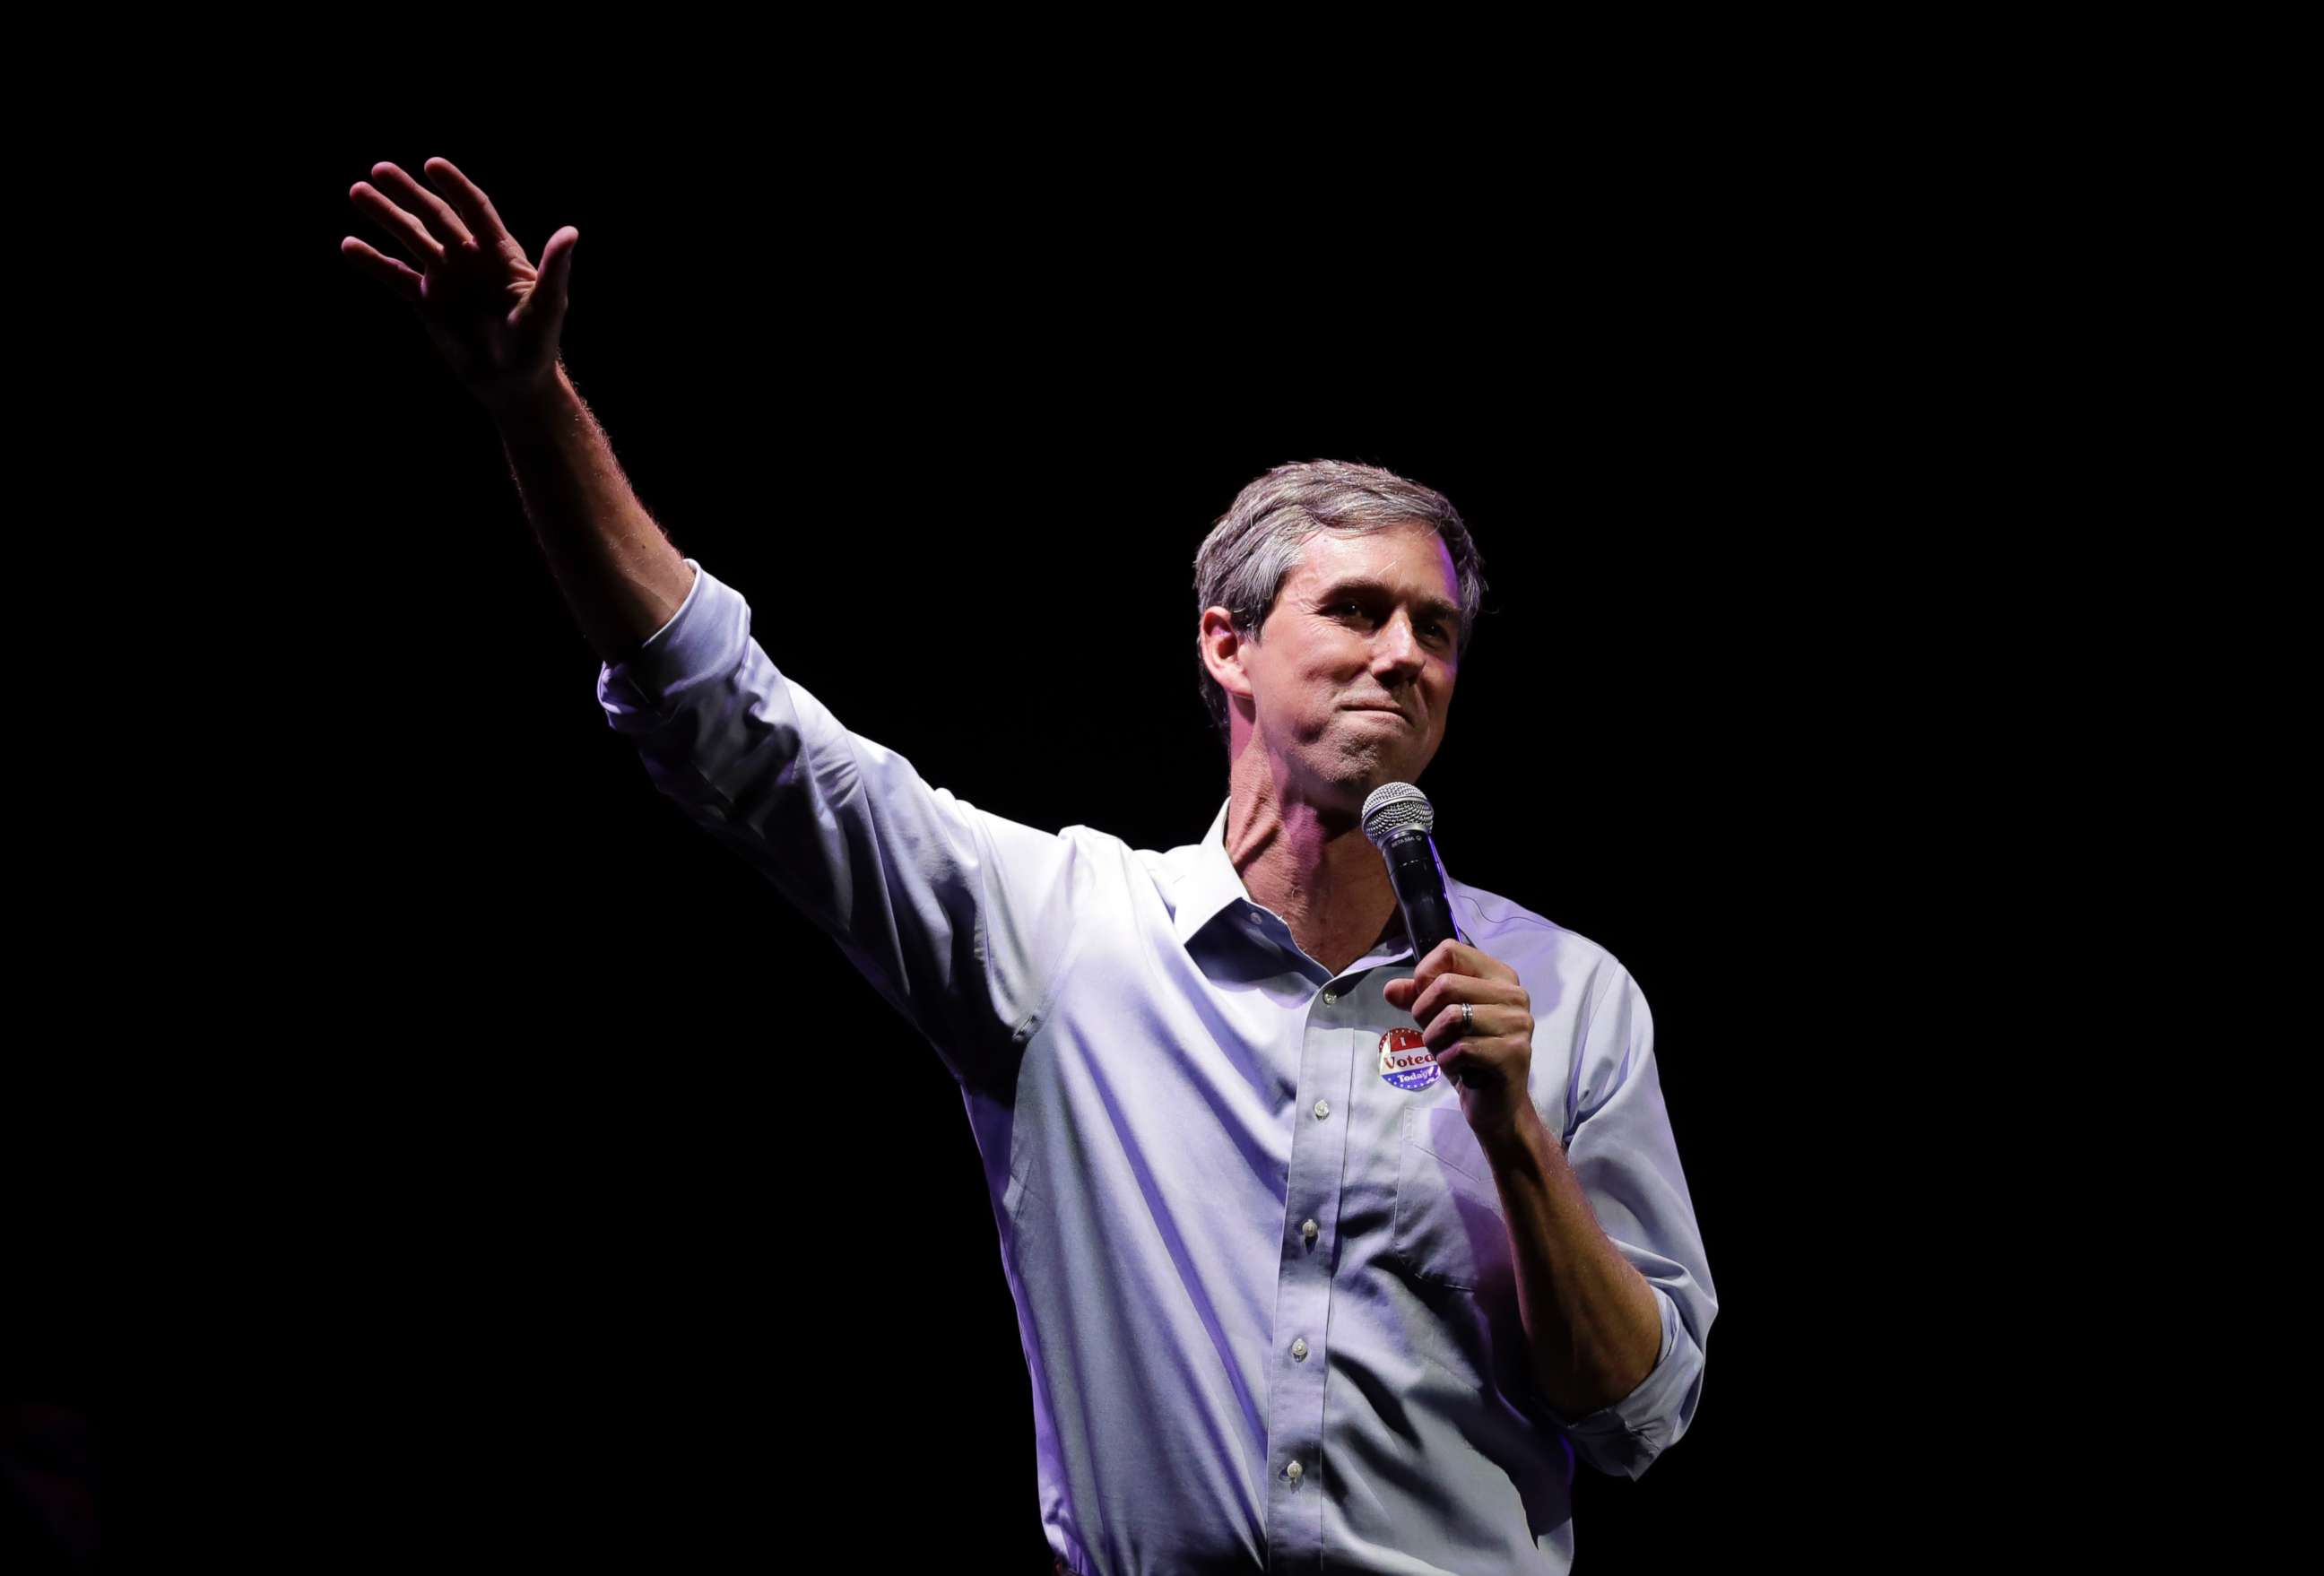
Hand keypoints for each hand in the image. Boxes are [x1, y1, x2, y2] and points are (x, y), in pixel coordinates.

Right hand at [341, 157, 576, 411]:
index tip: (432, 165)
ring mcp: (445, 277)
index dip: (455, 186)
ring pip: (411, 239)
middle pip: (435, 216)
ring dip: (385, 216)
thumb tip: (570, 232)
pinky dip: (373, 261)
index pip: (475, 209)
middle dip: (409, 193)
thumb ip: (554, 268)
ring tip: (357, 191)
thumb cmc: (538, 344)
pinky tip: (349, 245)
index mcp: (499, 252)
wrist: (513, 383)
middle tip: (379, 169)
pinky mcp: (427, 301)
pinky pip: (396, 275)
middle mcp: (469, 257)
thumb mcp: (548, 306)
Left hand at [1382, 939, 1537, 1142]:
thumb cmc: (1469, 1058)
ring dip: (1436, 1042)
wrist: (1497, 1107)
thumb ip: (1416, 999)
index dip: (1425, 976)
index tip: (1426, 1002)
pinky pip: (1459, 1049)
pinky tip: (1462, 1070)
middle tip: (1437, 1037)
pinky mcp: (1513, 1053)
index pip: (1450, 950)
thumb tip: (1391, 989)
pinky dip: (1447, 1063)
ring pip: (1451, 1017)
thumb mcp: (1438, 1022)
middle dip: (1425, 1016)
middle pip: (1446, 984)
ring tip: (1451, 1054)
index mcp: (1500, 977)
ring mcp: (1518, 1023)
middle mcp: (1514, 994)